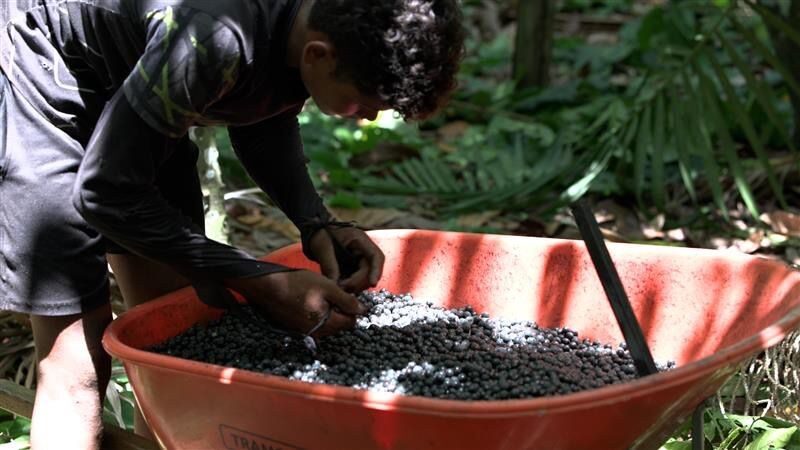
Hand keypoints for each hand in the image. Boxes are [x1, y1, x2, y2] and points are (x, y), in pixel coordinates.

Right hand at [225, 270, 367, 336]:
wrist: (268, 287)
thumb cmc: (298, 284)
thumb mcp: (328, 287)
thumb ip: (347, 300)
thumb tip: (363, 310)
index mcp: (326, 324)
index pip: (350, 322)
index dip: (352, 308)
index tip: (345, 295)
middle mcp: (316, 334)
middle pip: (339, 325)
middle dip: (340, 311)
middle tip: (332, 294)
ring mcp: (305, 333)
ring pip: (327, 325)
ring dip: (329, 313)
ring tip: (319, 296)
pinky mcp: (296, 329)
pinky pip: (314, 324)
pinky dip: (316, 315)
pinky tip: (309, 301)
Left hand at [309, 226, 384, 292]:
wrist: (316, 236)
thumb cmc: (321, 236)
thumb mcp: (323, 248)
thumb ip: (330, 265)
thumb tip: (335, 284)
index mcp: (360, 240)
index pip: (375, 256)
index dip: (376, 270)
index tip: (372, 283)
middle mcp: (364, 250)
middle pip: (371, 269)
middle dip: (359, 281)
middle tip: (343, 288)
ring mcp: (361, 259)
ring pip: (366, 277)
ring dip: (355, 285)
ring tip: (339, 287)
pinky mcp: (355, 267)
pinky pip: (358, 279)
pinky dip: (351, 285)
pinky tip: (340, 286)